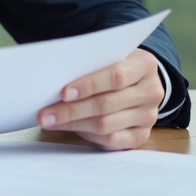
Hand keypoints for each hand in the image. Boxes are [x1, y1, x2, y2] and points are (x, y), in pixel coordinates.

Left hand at [37, 49, 163, 149]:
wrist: (140, 80)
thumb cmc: (117, 64)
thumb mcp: (110, 55)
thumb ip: (91, 63)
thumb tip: (55, 77)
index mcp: (145, 65)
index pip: (116, 76)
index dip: (88, 85)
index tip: (63, 93)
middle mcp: (151, 91)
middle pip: (107, 104)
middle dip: (71, 110)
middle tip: (45, 115)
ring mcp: (148, 116)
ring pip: (106, 125)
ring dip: (74, 124)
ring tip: (51, 122)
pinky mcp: (142, 135)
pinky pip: (112, 140)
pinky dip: (88, 135)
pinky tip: (72, 128)